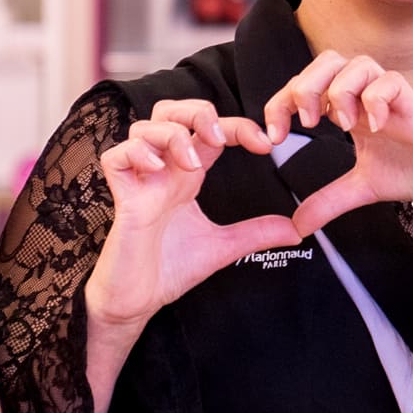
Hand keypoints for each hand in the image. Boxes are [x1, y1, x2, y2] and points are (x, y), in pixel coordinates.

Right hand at [84, 100, 301, 335]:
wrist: (138, 301)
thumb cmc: (169, 269)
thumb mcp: (223, 247)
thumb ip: (257, 234)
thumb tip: (297, 230)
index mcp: (187, 177)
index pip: (210, 131)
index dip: (238, 127)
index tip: (265, 144)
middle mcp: (164, 171)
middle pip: (170, 112)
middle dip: (197, 111)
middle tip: (219, 137)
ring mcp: (141, 182)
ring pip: (144, 126)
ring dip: (173, 135)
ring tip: (192, 164)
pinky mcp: (122, 199)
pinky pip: (115, 156)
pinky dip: (136, 153)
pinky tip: (157, 171)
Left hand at [259, 52, 412, 236]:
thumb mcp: (362, 187)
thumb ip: (329, 202)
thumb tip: (298, 225)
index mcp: (349, 107)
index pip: (305, 85)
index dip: (280, 103)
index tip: (273, 137)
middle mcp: (367, 95)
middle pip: (327, 59)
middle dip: (306, 86)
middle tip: (307, 123)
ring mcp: (391, 97)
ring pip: (358, 63)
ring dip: (341, 90)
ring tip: (342, 123)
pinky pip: (392, 82)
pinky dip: (377, 100)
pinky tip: (375, 128)